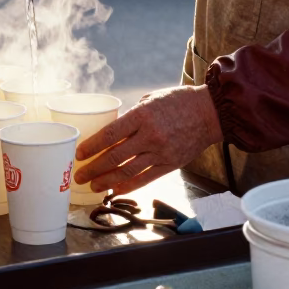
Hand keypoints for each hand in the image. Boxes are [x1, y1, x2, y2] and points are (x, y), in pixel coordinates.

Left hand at [75, 84, 222, 194]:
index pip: (110, 134)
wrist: (210, 112)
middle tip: (79, 174)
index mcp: (142, 115)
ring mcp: (161, 152)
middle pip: (114, 156)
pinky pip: (145, 179)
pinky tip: (115, 190)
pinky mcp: (170, 164)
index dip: (91, 146)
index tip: (79, 153)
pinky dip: (128, 186)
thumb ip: (132, 114)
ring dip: (107, 180)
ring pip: (127, 171)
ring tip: (93, 186)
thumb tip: (115, 128)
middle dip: (93, 168)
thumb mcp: (151, 99)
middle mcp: (150, 135)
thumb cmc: (178, 101)